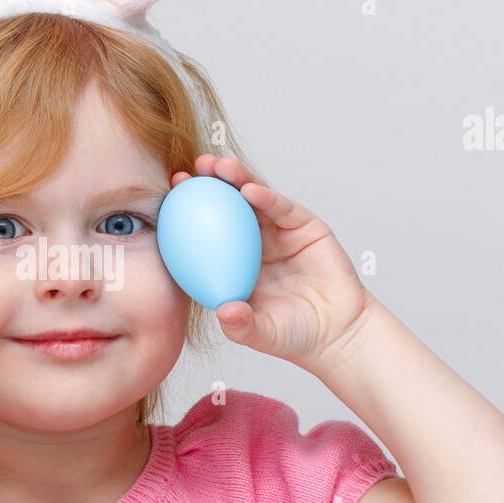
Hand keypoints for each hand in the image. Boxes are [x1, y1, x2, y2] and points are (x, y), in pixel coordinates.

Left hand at [169, 154, 377, 373]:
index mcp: (233, 263)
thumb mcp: (261, 334)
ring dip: (235, 179)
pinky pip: (282, 208)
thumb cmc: (293, 336)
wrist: (338, 334)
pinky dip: (266, 197)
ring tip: (218, 166)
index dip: (185, 214)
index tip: (166, 198)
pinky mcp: (305, 227)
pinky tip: (249, 190)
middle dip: (206, 184)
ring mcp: (279, 232)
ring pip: (253, 199)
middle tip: (189, 170)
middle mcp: (253, 242)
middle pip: (225, 206)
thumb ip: (241, 324)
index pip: (205, 232)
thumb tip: (225, 312)